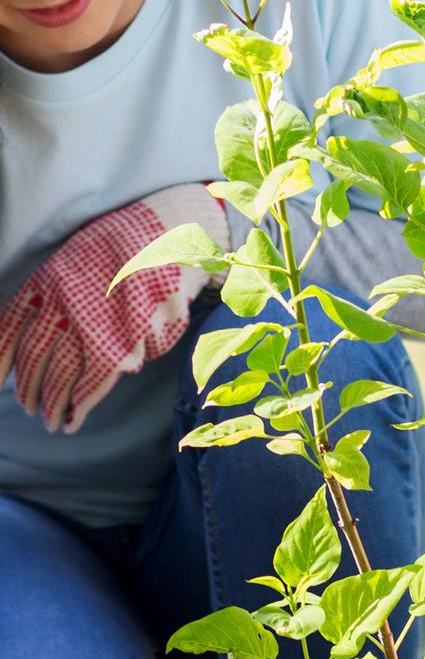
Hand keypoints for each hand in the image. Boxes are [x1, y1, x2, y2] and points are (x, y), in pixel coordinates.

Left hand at [0, 185, 231, 431]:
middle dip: (29, 390)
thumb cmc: (129, 248)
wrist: (174, 236)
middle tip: (30, 408)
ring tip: (51, 421)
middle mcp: (65, 301)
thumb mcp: (80, 258)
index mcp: (49, 279)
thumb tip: (42, 342)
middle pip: (34, 358)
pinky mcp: (124, 341)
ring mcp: (94, 323)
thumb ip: (58, 295)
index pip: (9, 327)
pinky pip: (94, 382)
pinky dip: (82, 404)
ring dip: (52, 404)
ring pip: (60, 375)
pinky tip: (75, 418)